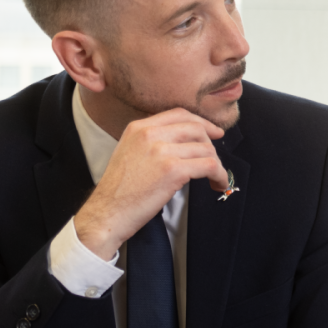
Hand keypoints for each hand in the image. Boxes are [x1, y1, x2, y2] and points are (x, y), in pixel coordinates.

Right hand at [73, 109, 230, 259]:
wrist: (107, 213)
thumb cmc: (119, 190)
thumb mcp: (129, 152)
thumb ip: (151, 141)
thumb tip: (183, 141)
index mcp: (138, 128)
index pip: (179, 114)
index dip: (202, 122)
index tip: (214, 133)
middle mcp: (150, 134)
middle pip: (196, 128)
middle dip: (211, 144)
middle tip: (215, 159)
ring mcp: (162, 151)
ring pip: (206, 149)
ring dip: (216, 164)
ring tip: (215, 177)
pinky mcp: (173, 170)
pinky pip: (209, 166)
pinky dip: (219, 175)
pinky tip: (218, 183)